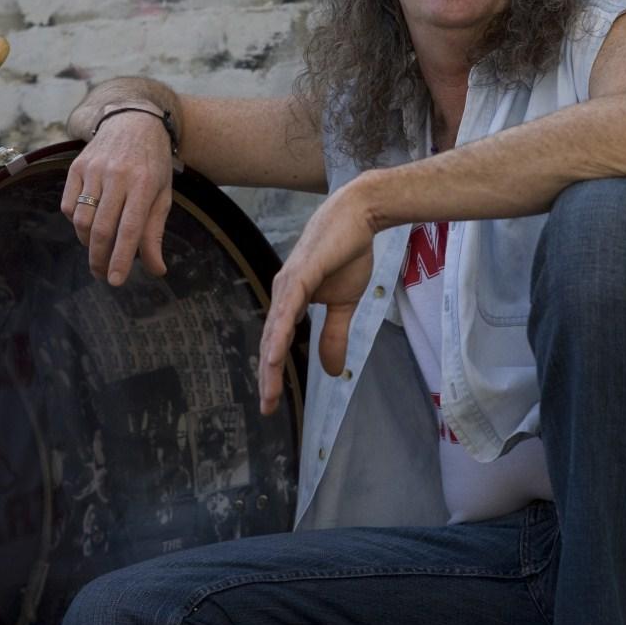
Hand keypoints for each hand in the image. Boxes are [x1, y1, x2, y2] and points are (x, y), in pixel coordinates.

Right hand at [61, 107, 173, 285]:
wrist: (133, 121)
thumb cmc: (152, 164)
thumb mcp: (163, 195)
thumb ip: (155, 233)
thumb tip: (156, 270)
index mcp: (144, 183)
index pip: (130, 229)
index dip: (121, 258)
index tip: (116, 281)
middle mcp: (116, 175)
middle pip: (101, 228)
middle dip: (100, 259)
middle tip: (103, 275)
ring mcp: (93, 169)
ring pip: (81, 219)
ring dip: (87, 243)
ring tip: (99, 251)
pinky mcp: (75, 166)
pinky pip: (67, 205)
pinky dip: (75, 222)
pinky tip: (89, 225)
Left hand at [258, 180, 380, 414]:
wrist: (358, 217)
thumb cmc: (347, 252)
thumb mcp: (344, 303)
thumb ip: (334, 334)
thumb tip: (333, 371)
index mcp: (290, 301)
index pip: (277, 343)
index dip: (273, 373)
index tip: (272, 401)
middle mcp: (282, 294)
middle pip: (269, 343)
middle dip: (267, 377)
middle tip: (266, 407)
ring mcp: (288, 283)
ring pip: (274, 331)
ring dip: (270, 363)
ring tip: (268, 392)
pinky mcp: (300, 274)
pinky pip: (287, 309)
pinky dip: (279, 333)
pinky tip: (274, 353)